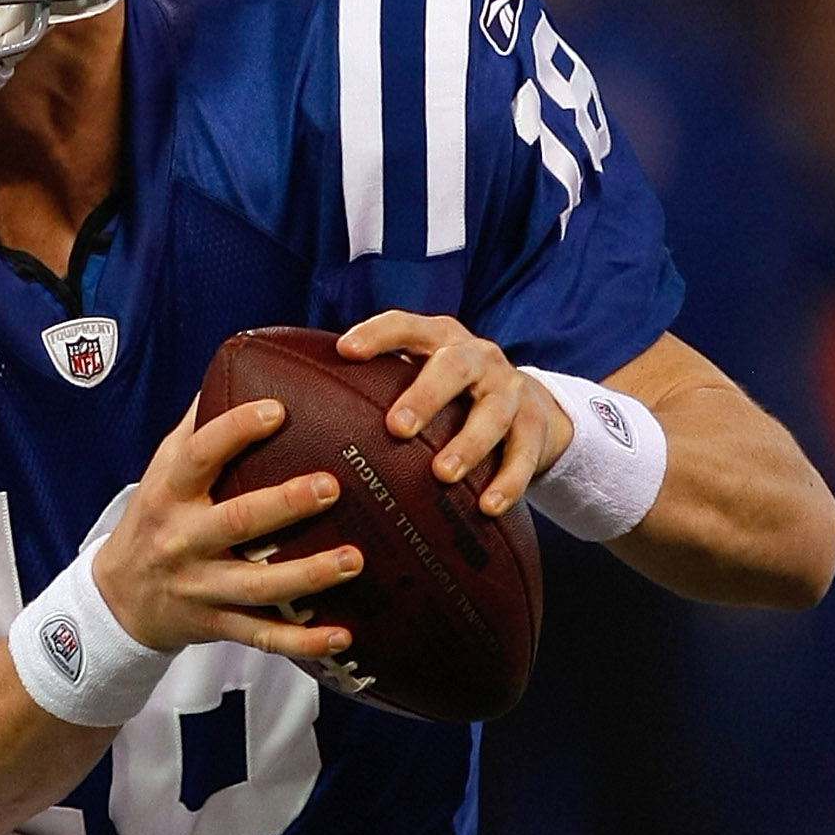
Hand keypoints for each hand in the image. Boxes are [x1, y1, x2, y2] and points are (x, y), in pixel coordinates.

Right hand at [89, 397, 367, 664]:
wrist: (117, 600)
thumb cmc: (154, 520)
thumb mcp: (162, 471)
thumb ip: (198, 427)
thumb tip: (241, 363)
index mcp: (171, 493)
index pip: (200, 455)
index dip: (236, 430)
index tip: (277, 410)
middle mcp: (183, 540)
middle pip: (237, 521)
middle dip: (285, 505)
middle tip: (331, 486)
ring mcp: (200, 587)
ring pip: (258, 586)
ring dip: (308, 575)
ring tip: (354, 559)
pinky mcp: (215, 625)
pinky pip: (263, 637)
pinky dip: (303, 641)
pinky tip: (343, 635)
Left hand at [338, 311, 571, 516]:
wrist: (530, 405)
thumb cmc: (452, 396)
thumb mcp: (421, 377)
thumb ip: (376, 386)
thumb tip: (298, 412)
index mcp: (441, 340)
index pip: (406, 327)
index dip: (378, 335)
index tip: (346, 351)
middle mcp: (478, 358)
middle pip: (454, 367)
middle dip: (426, 395)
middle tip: (397, 428)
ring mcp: (510, 391)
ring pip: (493, 413)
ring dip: (467, 444)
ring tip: (443, 475)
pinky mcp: (537, 426)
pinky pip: (524, 455)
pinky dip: (508, 481)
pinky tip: (488, 508)